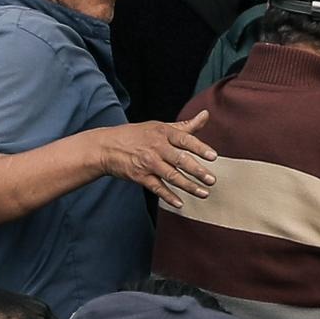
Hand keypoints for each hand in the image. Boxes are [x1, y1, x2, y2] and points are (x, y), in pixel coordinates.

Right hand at [94, 120, 221, 203]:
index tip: (213, 156)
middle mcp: (156, 148)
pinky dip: (168, 196)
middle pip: (180, 160)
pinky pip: (157, 188)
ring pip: (171, 176)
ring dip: (188, 186)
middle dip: (197, 171)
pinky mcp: (140, 177)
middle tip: (212, 179)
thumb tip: (206, 115)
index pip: (185, 140)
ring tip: (204, 193)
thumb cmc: (136, 135)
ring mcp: (148, 163)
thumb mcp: (160, 126)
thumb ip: (185, 125)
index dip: (199, 148)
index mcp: (163, 133)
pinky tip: (180, 203)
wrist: (106, 147)